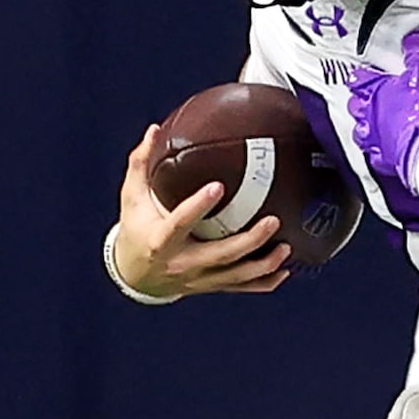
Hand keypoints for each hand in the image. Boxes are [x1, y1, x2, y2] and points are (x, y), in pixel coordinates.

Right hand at [111, 123, 288, 297]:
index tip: (218, 186)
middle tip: (273, 221)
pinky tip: (284, 270)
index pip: (180, 223)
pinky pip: (242, 287)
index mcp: (161, 240)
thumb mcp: (132, 198)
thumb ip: (142, 165)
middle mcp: (182, 263)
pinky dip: (265, 282)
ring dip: (264, 264)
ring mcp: (199, 278)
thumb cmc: (136, 231)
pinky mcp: (211, 285)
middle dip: (249, 241)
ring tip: (286, 247)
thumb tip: (154, 131)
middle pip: (220, 255)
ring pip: (236, 275)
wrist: (134, 275)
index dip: (197, 206)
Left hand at [347, 30, 418, 207]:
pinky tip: (385, 153)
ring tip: (370, 128)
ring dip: (365, 129)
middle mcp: (371, 115)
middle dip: (360, 103)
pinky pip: (376, 156)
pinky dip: (379, 154)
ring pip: (360, 132)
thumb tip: (413, 42)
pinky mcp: (385, 158)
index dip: (361, 77)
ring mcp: (375, 138)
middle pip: (356, 106)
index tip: (362, 77)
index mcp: (376, 91)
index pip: (360, 80)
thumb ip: (416, 55)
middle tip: (365, 101)